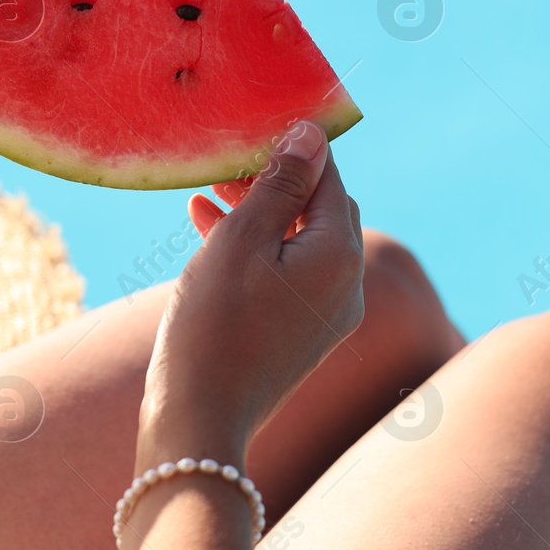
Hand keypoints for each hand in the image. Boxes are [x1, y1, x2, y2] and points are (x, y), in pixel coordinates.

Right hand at [138, 121, 364, 466]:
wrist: (200, 421)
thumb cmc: (214, 325)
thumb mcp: (241, 240)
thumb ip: (279, 184)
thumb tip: (312, 134)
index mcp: (341, 253)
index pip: (328, 175)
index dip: (291, 146)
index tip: (252, 128)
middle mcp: (348, 283)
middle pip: (319, 207)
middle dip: (275, 179)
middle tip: (226, 163)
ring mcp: (328, 314)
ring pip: (298, 240)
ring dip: (259, 212)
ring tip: (208, 191)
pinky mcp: (302, 335)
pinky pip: (287, 274)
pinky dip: (255, 250)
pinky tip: (206, 228)